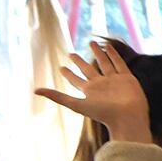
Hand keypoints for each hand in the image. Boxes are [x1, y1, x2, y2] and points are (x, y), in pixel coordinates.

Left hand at [34, 42, 149, 143]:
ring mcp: (114, 80)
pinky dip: (114, 55)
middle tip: (71, 54)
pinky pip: (119, 63)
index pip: (76, 80)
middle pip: (88, 70)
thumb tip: (34, 91)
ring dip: (98, 53)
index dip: (68, 74)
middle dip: (80, 62)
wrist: (127, 117)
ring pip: (104, 63)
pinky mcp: (127, 78)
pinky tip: (108, 46)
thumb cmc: (103, 113)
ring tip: (92, 42)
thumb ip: (57, 97)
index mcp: (89, 91)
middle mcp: (101, 84)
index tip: (61, 68)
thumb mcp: (76, 105)